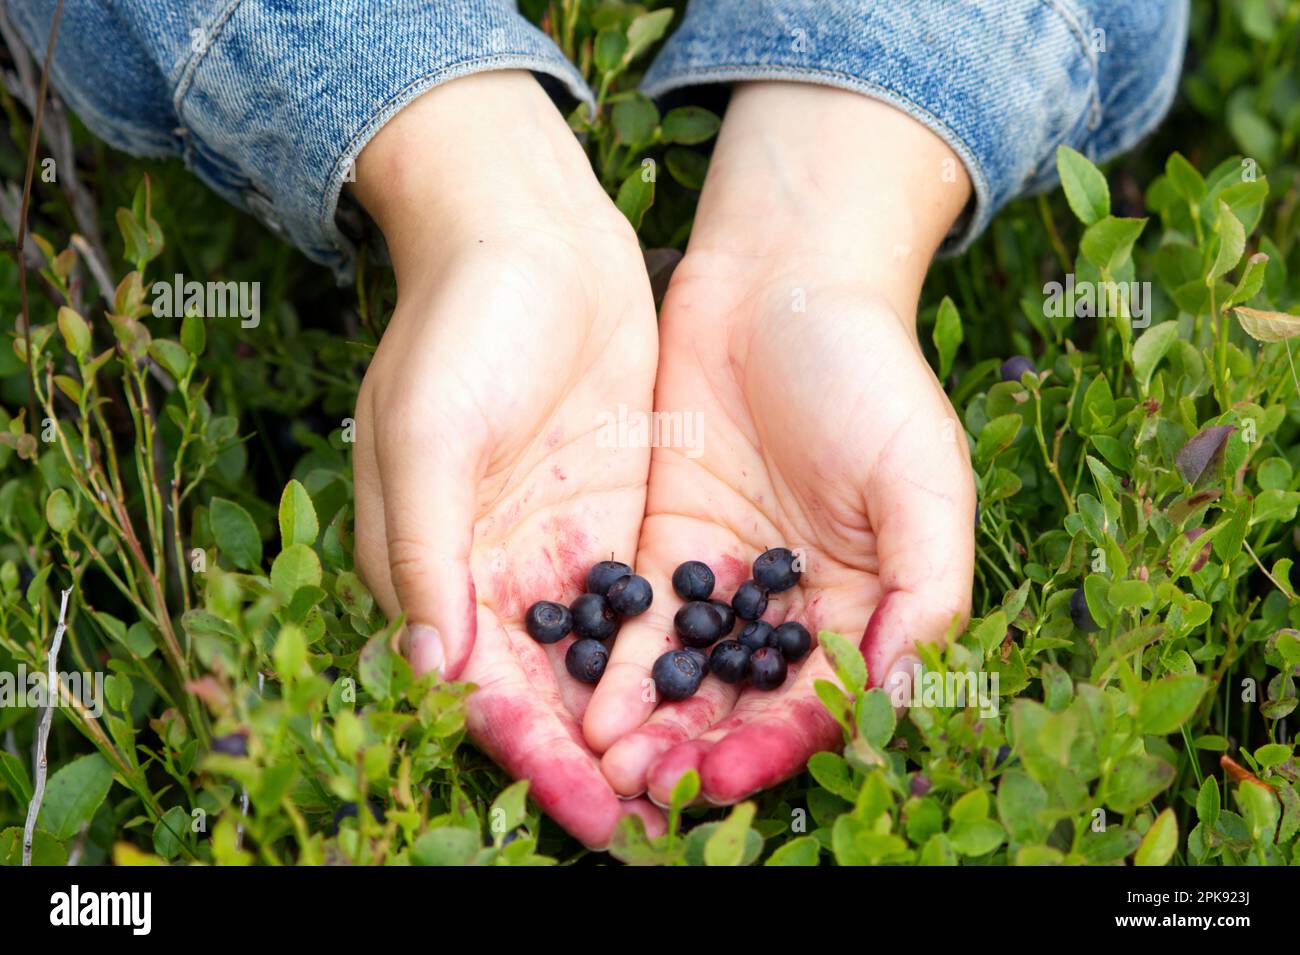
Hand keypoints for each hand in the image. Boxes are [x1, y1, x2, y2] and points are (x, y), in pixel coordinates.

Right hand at [350, 72, 663, 845]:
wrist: (530, 232)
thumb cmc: (462, 325)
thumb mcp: (428, 431)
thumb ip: (428, 550)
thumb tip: (433, 668)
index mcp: (438, 566)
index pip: (484, 689)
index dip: (533, 755)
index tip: (592, 810)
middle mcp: (501, 572)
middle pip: (549, 693)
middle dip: (597, 761)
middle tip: (659, 823)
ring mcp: (566, 545)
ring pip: (605, 661)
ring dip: (646, 723)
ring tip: (700, 781)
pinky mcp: (622, 513)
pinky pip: (651, 604)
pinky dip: (678, 655)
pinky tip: (724, 697)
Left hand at [584, 84, 976, 804]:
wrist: (778, 281)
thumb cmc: (866, 371)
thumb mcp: (921, 475)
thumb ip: (926, 587)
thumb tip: (905, 698)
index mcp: (867, 599)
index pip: (823, 698)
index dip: (779, 746)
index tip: (727, 777)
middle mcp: (794, 603)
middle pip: (747, 700)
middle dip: (701, 749)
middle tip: (647, 786)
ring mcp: (726, 576)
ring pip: (689, 672)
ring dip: (653, 722)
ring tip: (608, 759)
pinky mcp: (666, 542)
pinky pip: (641, 618)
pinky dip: (618, 662)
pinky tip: (587, 697)